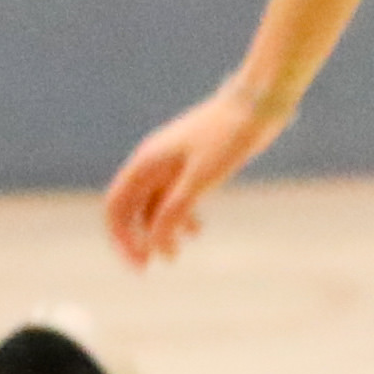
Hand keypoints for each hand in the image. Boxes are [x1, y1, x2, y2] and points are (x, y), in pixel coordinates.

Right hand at [105, 77, 284, 266]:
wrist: (257, 105)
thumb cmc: (227, 139)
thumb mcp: (199, 181)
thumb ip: (174, 213)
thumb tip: (155, 247)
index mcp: (146, 163)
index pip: (116, 207)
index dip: (121, 239)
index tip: (140, 264)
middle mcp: (152, 162)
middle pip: (130, 208)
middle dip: (136, 239)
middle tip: (149, 268)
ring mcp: (171, 162)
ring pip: (154, 204)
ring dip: (160, 231)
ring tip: (175, 256)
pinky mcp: (192, 163)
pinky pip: (174, 195)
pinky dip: (180, 216)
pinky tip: (197, 231)